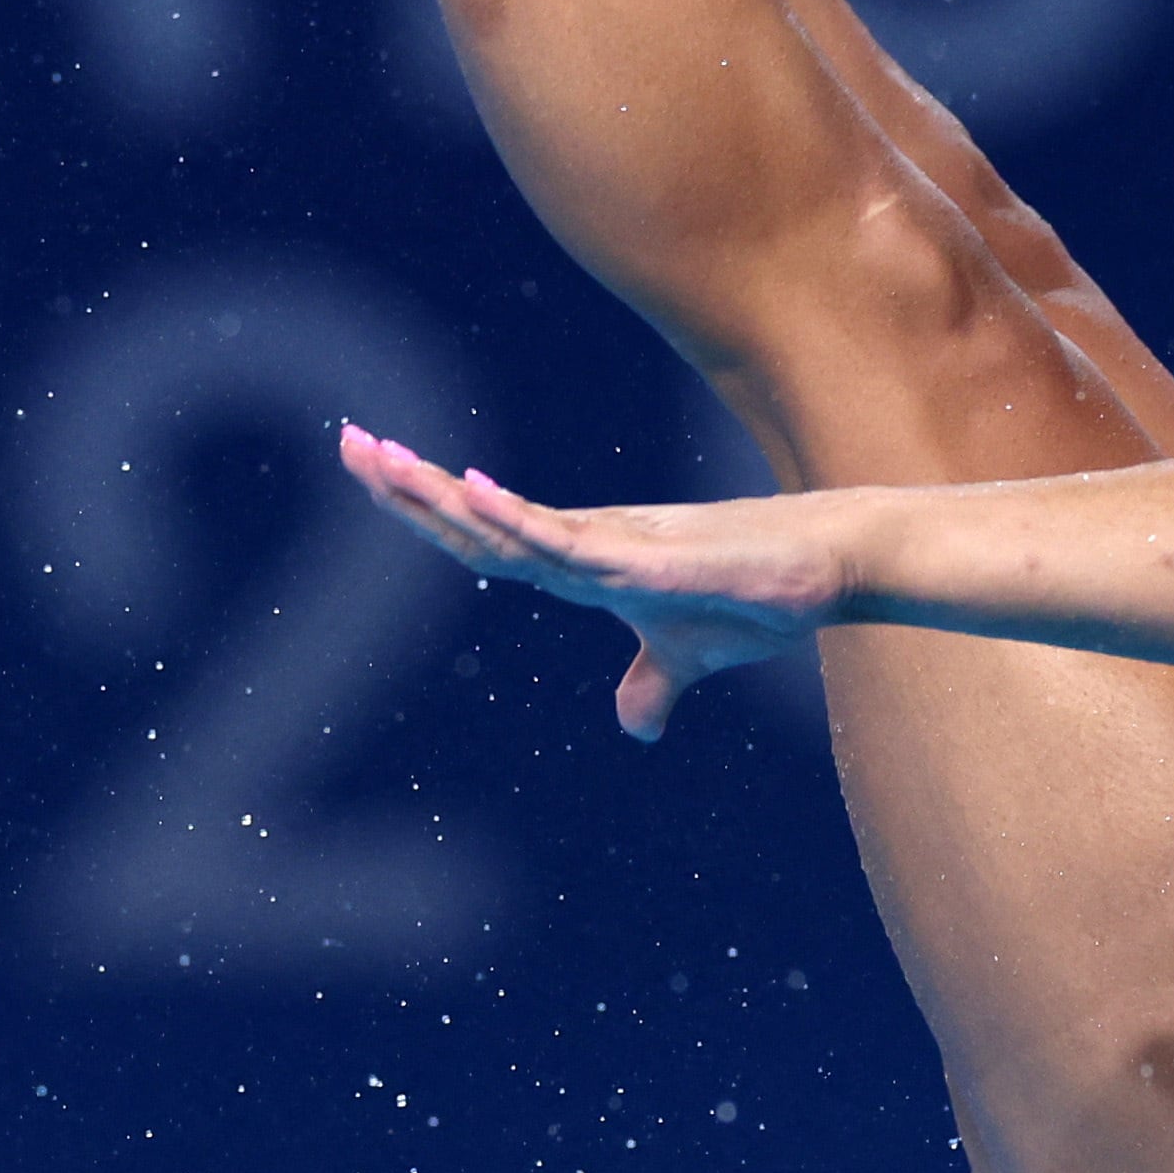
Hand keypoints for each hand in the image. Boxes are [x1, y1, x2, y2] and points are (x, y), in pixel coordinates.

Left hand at [339, 423, 841, 740]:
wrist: (826, 569)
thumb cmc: (757, 598)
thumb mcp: (688, 655)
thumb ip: (653, 684)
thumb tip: (637, 729)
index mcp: (580, 562)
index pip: (481, 540)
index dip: (422, 511)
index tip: (371, 469)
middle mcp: (585, 543)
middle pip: (477, 520)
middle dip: (409, 485)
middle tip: (348, 443)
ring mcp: (617, 546)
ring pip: (512, 524)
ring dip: (446, 496)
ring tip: (387, 459)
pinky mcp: (655, 556)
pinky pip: (574, 541)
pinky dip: (521, 519)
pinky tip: (477, 492)